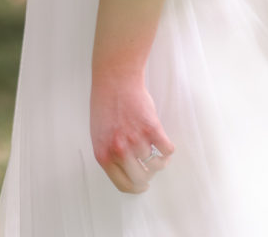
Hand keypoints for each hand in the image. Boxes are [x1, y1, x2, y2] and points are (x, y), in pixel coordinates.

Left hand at [90, 70, 173, 193]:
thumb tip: (125, 170)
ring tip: (157, 152)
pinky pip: (167, 150)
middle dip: (147, 177)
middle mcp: (120, 151)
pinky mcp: (152, 128)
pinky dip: (168, 150)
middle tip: (150, 170)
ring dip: (159, 161)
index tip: (142, 185)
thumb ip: (110, 154)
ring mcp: (136, 140)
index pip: (123, 184)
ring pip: (156, 165)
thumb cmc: (106, 104)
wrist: (115, 80)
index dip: (135, 188)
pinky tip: (164, 144)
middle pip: (141, 179)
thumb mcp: (99, 135)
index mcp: (104, 155)